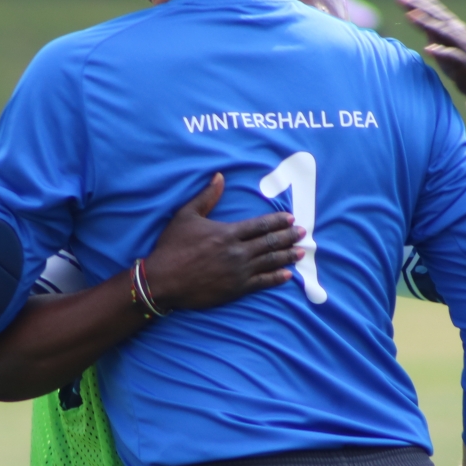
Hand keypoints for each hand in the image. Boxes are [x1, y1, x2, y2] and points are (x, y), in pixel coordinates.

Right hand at [142, 174, 302, 310]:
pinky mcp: (236, 289)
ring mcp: (238, 272)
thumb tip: (219, 176)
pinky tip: (287, 275)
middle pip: (270, 242)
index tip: (291, 218)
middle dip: (288, 237)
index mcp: (228, 232)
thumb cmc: (172, 247)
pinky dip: (276, 278)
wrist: (163, 281)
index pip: (260, 225)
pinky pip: (262, 283)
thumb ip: (206, 196)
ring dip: (287, 256)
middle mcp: (237, 251)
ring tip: (301, 252)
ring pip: (270, 262)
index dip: (278, 221)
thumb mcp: (186, 216)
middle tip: (303, 233)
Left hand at [397, 0, 465, 111]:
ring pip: (443, 32)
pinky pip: (452, 56)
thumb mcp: (442, 42)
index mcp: (451, 26)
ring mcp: (462, 46)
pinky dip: (441, 52)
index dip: (418, 1)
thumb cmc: (459, 61)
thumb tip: (412, 13)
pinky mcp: (465, 62)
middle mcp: (457, 32)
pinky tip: (427, 50)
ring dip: (427, 23)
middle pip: (436, 15)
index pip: (433, 9)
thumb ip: (429, 28)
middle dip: (418, 6)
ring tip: (410, 16)